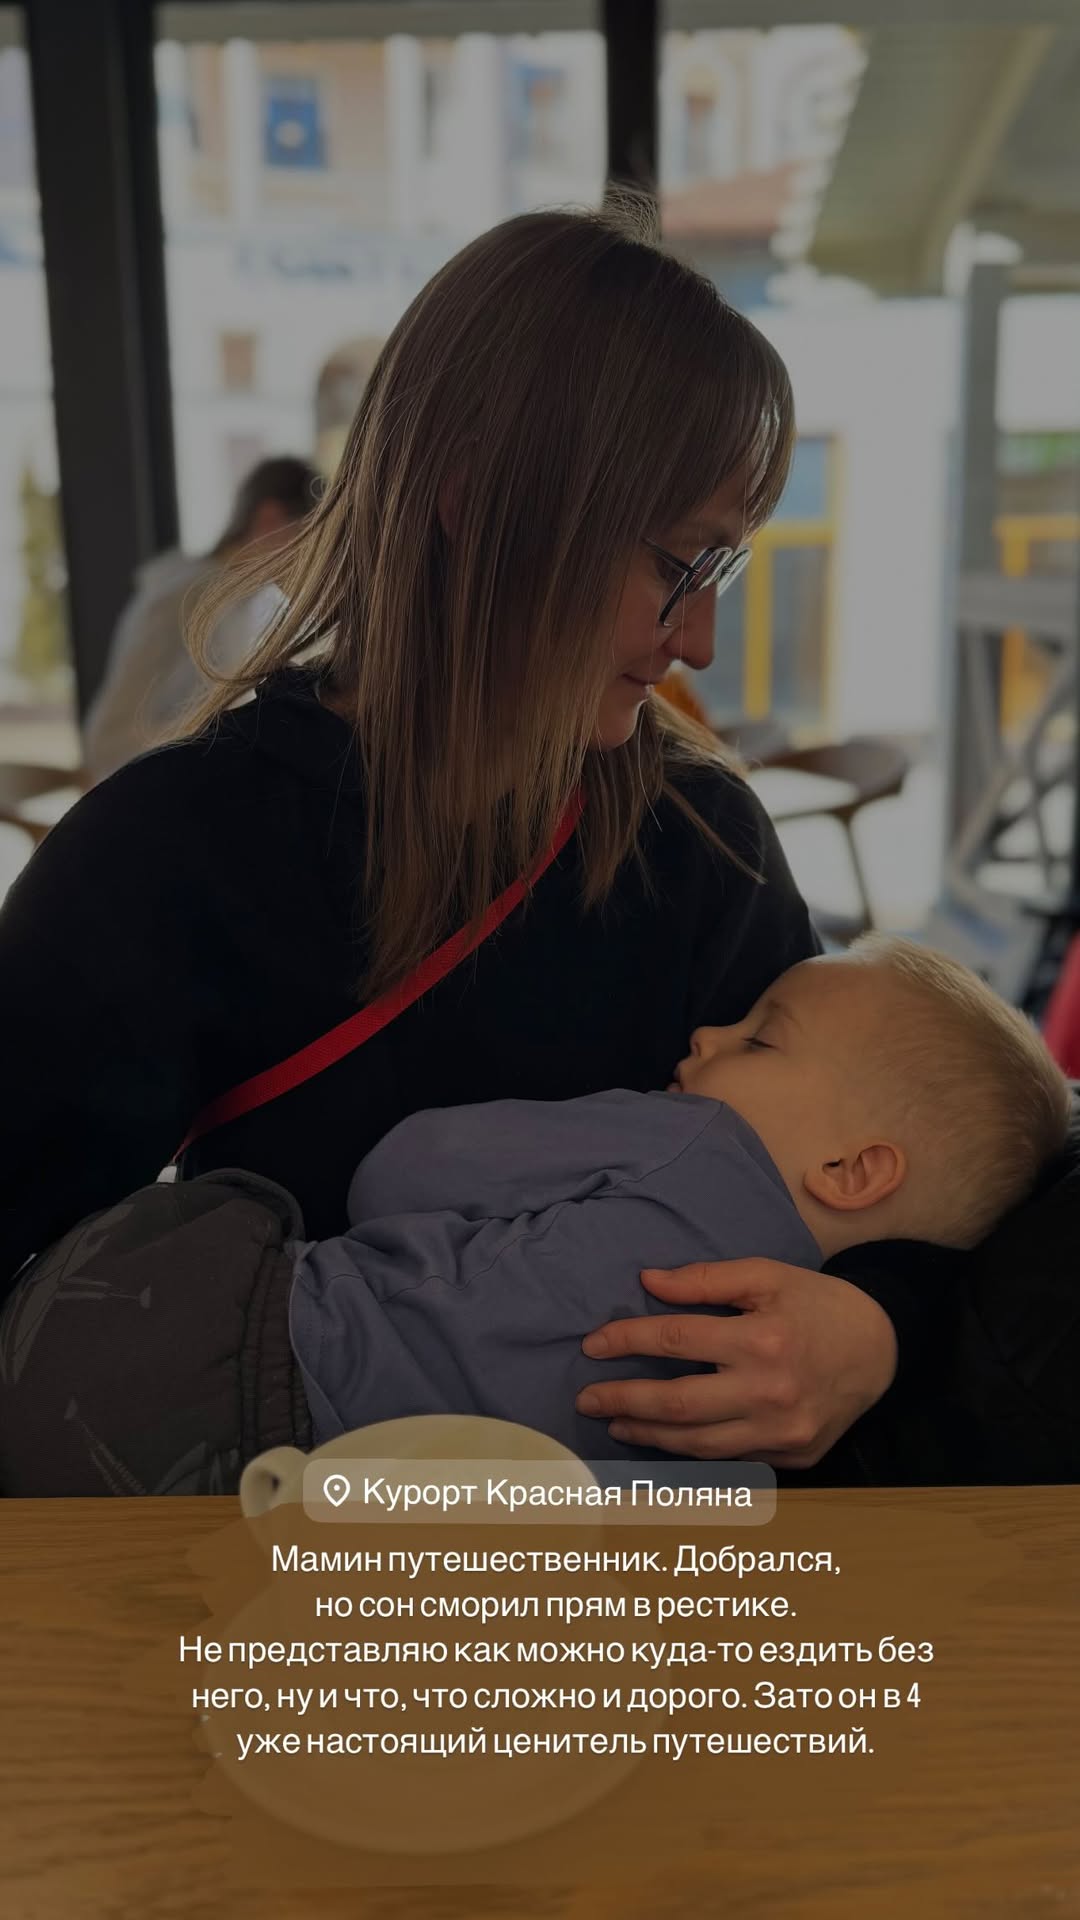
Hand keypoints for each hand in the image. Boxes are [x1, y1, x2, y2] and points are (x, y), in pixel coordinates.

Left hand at [575, 1260, 897, 1467]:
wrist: (882, 1349)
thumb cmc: (817, 1305)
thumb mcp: (766, 1275)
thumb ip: (704, 1280)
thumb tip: (647, 1282)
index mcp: (761, 1340)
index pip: (676, 1340)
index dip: (628, 1340)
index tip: (593, 1345)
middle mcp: (769, 1393)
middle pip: (678, 1404)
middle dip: (624, 1401)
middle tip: (587, 1400)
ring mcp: (782, 1432)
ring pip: (698, 1444)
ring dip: (649, 1436)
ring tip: (617, 1424)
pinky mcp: (793, 1457)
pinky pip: (729, 1458)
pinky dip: (691, 1450)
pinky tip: (666, 1439)